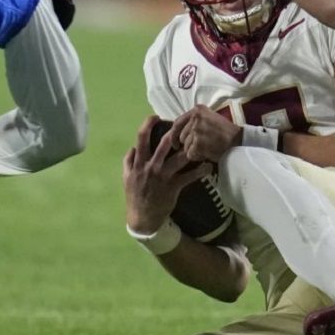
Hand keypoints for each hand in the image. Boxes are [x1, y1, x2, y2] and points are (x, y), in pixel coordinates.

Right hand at [122, 116, 211, 233]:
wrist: (142, 217)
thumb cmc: (135, 195)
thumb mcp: (126, 177)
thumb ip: (128, 161)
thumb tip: (133, 148)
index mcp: (138, 163)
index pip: (141, 138)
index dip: (147, 124)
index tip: (155, 117)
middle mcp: (151, 167)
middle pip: (164, 144)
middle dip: (175, 132)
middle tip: (185, 124)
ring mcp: (163, 177)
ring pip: (179, 158)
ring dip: (192, 149)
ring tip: (202, 141)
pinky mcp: (173, 187)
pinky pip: (189, 177)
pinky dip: (200, 171)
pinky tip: (208, 166)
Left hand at [172, 105, 241, 162]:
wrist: (238, 141)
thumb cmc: (225, 131)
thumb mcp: (210, 118)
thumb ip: (195, 120)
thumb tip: (178, 131)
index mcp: (197, 110)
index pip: (177, 122)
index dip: (173, 134)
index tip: (175, 143)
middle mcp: (195, 118)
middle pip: (181, 136)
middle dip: (188, 144)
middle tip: (201, 147)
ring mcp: (196, 131)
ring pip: (186, 147)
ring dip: (194, 151)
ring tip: (207, 148)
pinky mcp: (198, 143)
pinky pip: (190, 154)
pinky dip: (197, 157)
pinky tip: (208, 153)